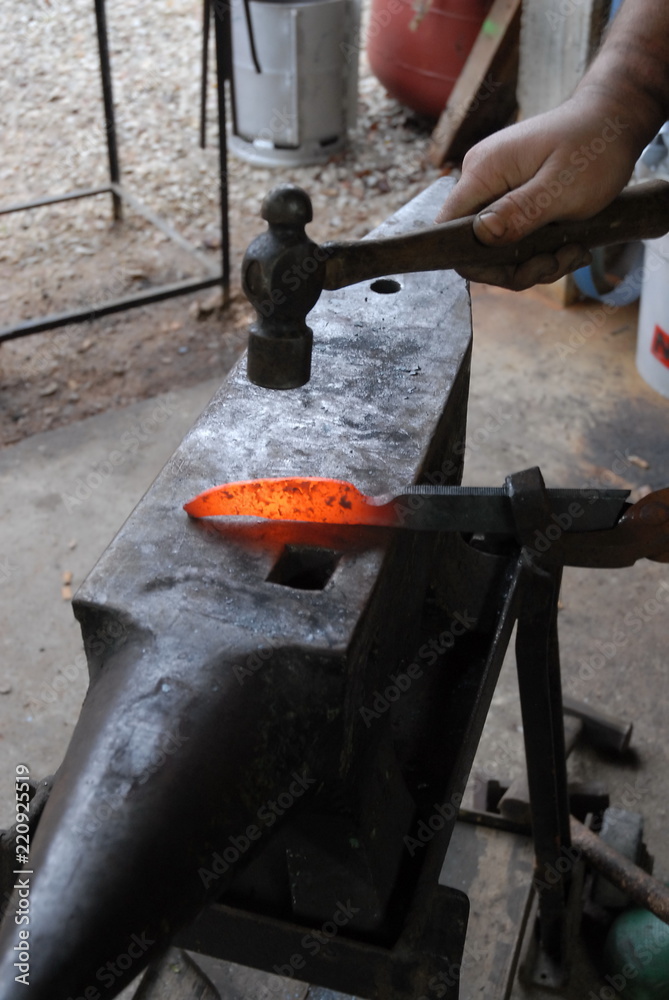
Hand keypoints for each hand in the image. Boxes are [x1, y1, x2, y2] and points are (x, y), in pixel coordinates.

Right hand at [436, 92, 642, 288]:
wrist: (615, 120)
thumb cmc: (595, 148)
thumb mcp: (563, 188)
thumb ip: (520, 211)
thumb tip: (480, 234)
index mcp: (483, 171)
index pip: (448, 229)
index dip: (475, 260)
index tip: (518, 268)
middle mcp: (480, 178)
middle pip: (474, 245)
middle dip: (515, 266)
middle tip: (557, 262)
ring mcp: (494, 188)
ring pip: (497, 247)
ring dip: (534, 261)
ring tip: (572, 251)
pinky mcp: (510, 196)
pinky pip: (512, 236)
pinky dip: (540, 251)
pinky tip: (570, 245)